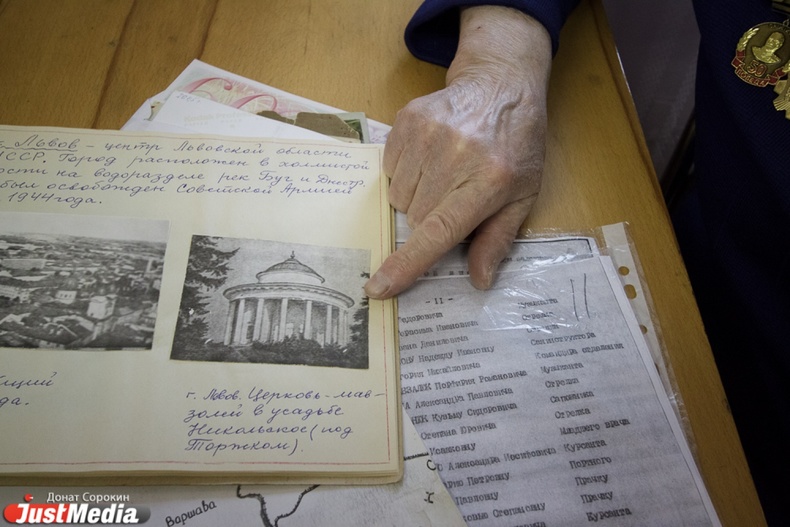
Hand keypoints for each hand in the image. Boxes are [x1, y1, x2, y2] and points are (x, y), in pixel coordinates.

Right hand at [364, 6, 552, 298]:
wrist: (502, 84)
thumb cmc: (517, 146)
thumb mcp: (523, 195)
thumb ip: (498, 239)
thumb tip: (479, 280)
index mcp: (487, 182)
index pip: (438, 232)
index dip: (407, 264)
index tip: (379, 287)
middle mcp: (455, 158)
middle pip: (416, 218)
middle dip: (430, 218)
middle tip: (454, 195)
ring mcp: (427, 135)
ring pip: (399, 196)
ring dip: (416, 195)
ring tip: (443, 172)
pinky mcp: (408, 119)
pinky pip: (389, 169)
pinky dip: (405, 171)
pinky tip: (430, 155)